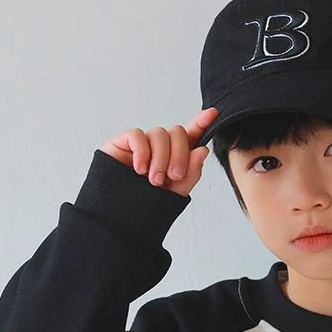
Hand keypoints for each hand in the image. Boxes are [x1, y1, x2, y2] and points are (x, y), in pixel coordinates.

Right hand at [100, 107, 218, 196]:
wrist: (119, 216)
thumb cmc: (146, 205)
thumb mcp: (176, 192)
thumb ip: (191, 173)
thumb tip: (202, 150)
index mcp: (174, 157)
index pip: (190, 136)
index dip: (201, 123)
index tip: (213, 114)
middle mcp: (159, 147)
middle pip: (177, 132)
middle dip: (179, 154)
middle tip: (173, 176)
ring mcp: (142, 144)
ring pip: (159, 133)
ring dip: (161, 158)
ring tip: (154, 180)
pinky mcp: (123, 143)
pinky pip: (138, 135)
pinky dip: (142, 153)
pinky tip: (140, 169)